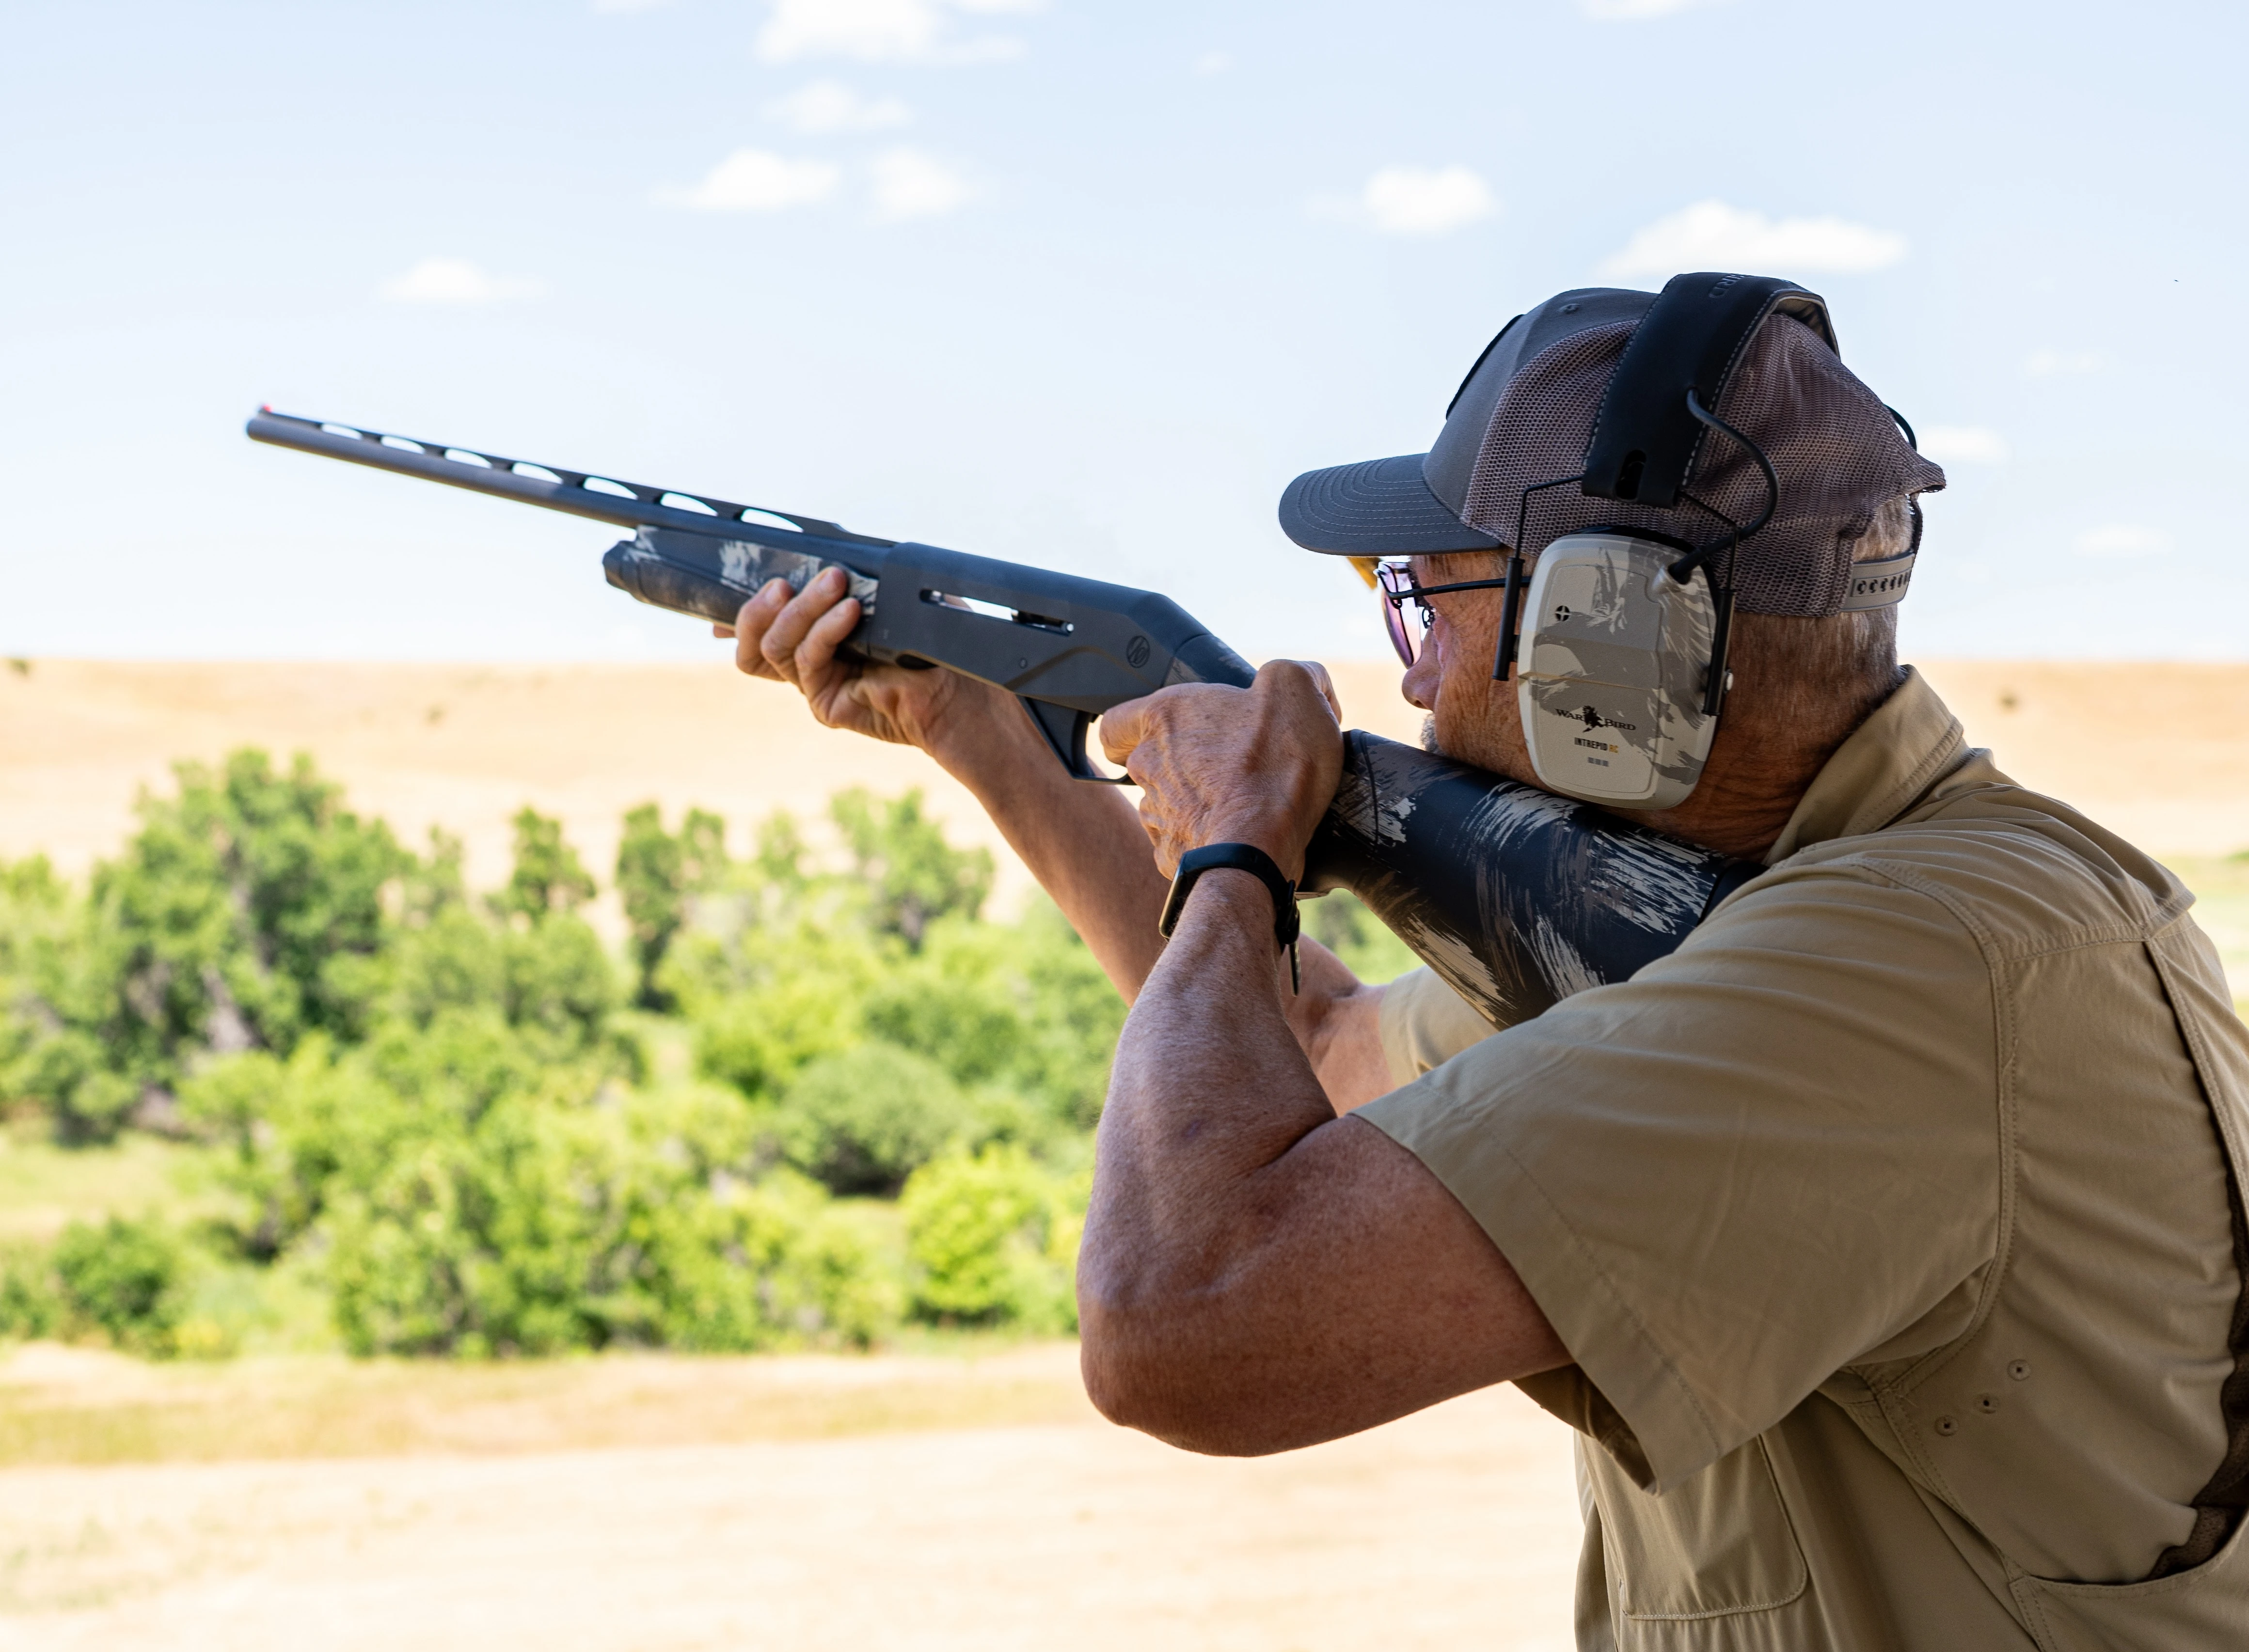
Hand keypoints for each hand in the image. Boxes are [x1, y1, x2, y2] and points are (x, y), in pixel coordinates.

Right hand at [716, 568, 985, 749]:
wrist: (960, 686)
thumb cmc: (933, 637)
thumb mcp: (885, 593)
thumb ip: (849, 578)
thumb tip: (822, 559)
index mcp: (817, 635)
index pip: (763, 624)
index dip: (741, 610)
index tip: (738, 585)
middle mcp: (810, 661)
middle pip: (753, 637)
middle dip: (760, 603)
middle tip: (788, 579)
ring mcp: (815, 683)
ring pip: (774, 645)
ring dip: (801, 608)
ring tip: (835, 583)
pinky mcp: (825, 702)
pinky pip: (807, 660)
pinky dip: (825, 630)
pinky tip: (849, 612)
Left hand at [1099, 661, 1344, 881]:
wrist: (1262, 847)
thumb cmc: (1273, 764)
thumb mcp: (1294, 688)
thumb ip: (1292, 671)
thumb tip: (1308, 683)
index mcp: (1164, 717)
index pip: (1117, 722)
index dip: (1133, 727)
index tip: (1160, 734)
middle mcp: (1148, 765)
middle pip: (1151, 762)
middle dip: (1185, 765)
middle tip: (1233, 767)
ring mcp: (1155, 815)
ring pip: (1168, 804)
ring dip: (1198, 803)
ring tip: (1243, 804)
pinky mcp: (1168, 856)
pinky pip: (1184, 843)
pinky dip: (1207, 840)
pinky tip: (1239, 836)